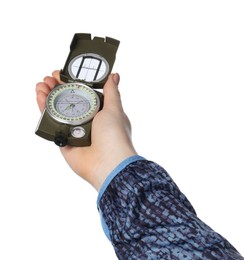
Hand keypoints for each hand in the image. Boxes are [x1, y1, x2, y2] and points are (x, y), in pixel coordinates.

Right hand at [36, 71, 136, 189]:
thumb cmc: (115, 135)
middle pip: (68, 100)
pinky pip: (52, 124)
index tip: (63, 73)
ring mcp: (74, 131)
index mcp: (100, 112)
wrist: (108, 163)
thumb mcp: (114, 109)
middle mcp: (86, 121)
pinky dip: (44, 111)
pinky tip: (40, 98)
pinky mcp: (64, 141)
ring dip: (48, 96)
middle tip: (49, 78)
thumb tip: (115, 76)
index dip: (72, 83)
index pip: (83, 93)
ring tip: (41, 85)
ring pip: (58, 111)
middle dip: (57, 88)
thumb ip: (111, 92)